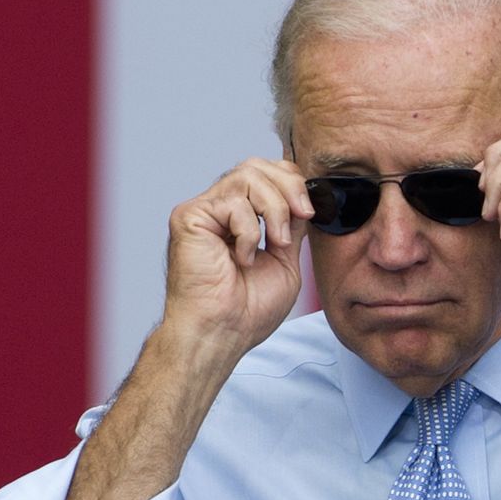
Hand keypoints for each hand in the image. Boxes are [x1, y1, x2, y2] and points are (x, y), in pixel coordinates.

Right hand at [162, 157, 313, 363]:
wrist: (223, 333)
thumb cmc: (248, 310)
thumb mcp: (285, 262)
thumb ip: (292, 226)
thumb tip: (304, 198)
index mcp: (240, 218)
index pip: (266, 175)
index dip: (292, 183)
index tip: (311, 212)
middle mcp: (220, 209)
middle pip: (257, 166)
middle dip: (289, 187)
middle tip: (303, 217)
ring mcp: (204, 211)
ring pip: (247, 175)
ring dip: (274, 209)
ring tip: (276, 243)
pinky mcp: (189, 217)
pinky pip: (232, 201)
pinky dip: (249, 231)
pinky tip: (243, 258)